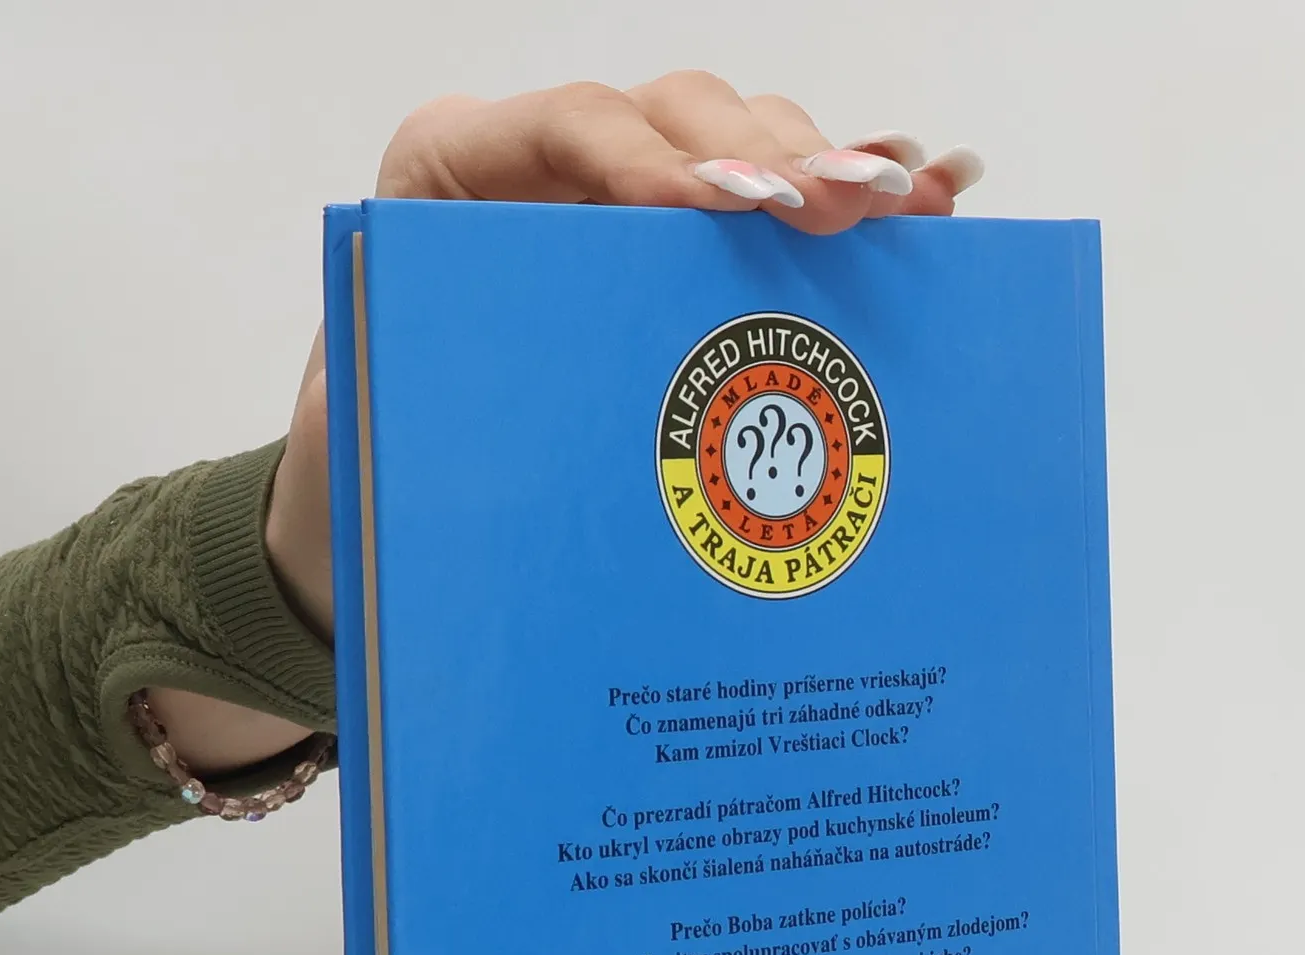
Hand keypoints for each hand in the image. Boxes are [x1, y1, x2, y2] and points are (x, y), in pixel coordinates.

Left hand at [262, 74, 981, 646]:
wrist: (380, 485)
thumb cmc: (373, 448)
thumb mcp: (374, 414)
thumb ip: (418, 390)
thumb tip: (500, 415)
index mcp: (454, 169)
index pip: (569, 126)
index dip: (653, 159)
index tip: (724, 209)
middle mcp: (549, 165)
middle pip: (680, 118)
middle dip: (770, 160)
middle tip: (839, 209)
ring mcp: (628, 198)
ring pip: (743, 146)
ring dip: (828, 173)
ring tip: (904, 202)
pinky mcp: (682, 244)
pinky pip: (771, 202)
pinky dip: (848, 196)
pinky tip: (931, 195)